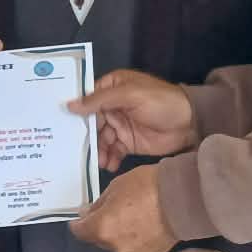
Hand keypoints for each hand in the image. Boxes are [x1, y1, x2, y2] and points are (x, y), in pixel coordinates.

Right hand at [68, 70, 195, 171]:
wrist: (189, 123)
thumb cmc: (161, 101)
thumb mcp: (129, 96)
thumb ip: (99, 100)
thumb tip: (70, 105)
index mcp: (112, 87)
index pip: (88, 99)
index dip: (75, 112)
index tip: (61, 126)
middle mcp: (113, 106)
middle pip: (91, 122)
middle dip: (86, 137)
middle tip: (79, 150)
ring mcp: (120, 125)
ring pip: (100, 139)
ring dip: (97, 150)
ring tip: (98, 161)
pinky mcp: (128, 142)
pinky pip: (112, 151)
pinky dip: (109, 158)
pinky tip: (108, 164)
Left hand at [70, 165, 175, 251]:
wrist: (183, 198)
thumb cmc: (147, 186)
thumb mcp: (116, 186)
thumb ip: (98, 205)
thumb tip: (88, 214)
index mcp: (102, 228)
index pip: (79, 232)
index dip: (78, 223)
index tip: (81, 216)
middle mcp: (115, 246)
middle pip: (98, 239)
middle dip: (99, 227)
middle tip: (109, 211)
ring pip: (117, 244)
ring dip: (117, 233)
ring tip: (130, 216)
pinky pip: (135, 246)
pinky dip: (134, 237)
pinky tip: (143, 224)